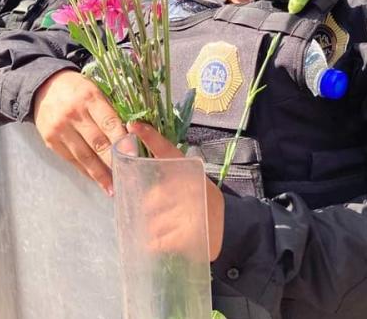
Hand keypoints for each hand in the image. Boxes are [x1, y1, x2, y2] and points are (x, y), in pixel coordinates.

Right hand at [33, 70, 125, 194]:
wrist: (44, 86)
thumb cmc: (77, 88)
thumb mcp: (95, 89)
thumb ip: (110, 109)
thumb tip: (131, 134)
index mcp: (89, 97)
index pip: (109, 123)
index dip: (122, 141)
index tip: (133, 157)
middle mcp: (73, 114)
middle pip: (98, 143)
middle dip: (114, 163)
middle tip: (128, 178)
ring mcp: (60, 129)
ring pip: (84, 156)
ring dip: (100, 174)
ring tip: (113, 188)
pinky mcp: (51, 140)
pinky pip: (72, 159)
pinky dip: (85, 171)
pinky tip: (96, 180)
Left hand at [128, 122, 224, 260]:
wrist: (232, 228)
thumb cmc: (204, 205)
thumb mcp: (193, 184)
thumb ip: (170, 180)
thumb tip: (135, 179)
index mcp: (192, 171)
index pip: (168, 150)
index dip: (150, 137)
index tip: (134, 124)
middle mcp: (191, 188)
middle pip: (152, 197)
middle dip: (152, 208)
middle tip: (164, 214)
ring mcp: (190, 212)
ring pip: (153, 221)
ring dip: (156, 228)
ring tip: (171, 230)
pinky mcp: (188, 235)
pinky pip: (158, 240)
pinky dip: (157, 243)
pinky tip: (167, 242)